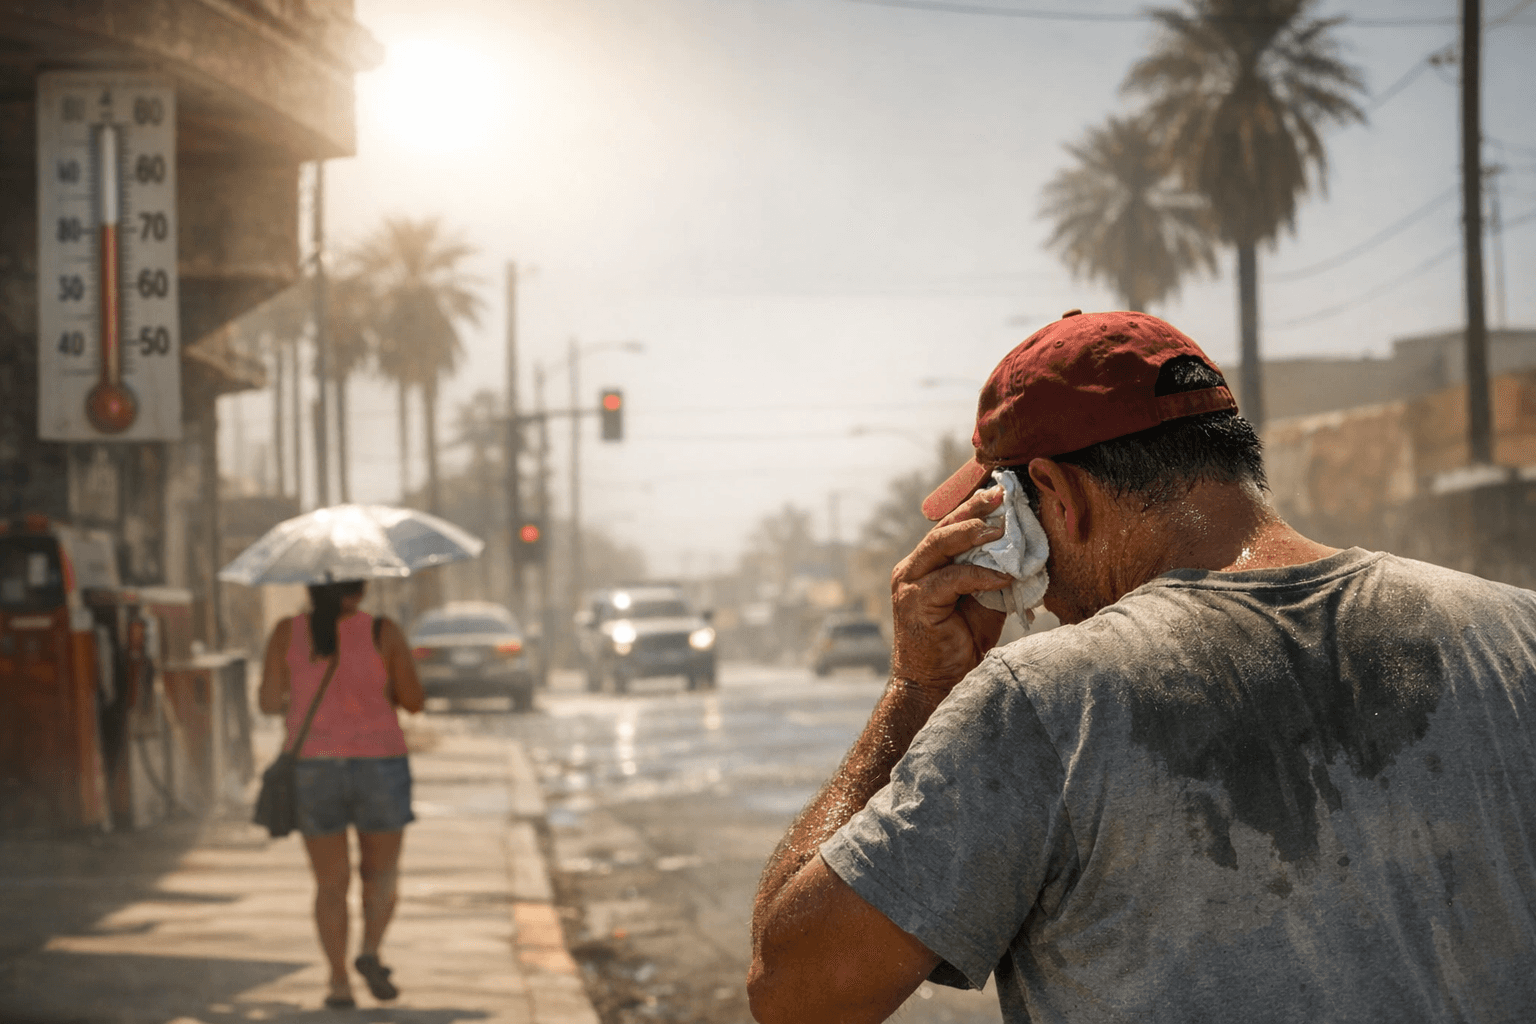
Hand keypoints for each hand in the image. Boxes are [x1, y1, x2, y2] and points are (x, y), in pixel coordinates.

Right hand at [889, 486, 1011, 693]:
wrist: (938, 685)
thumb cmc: (960, 644)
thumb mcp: (982, 602)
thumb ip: (993, 574)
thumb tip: (1024, 550)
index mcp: (925, 565)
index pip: (949, 527)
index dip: (974, 508)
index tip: (1002, 492)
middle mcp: (912, 569)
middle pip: (943, 528)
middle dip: (974, 509)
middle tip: (1002, 495)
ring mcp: (909, 584)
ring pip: (941, 545)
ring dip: (974, 533)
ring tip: (1002, 528)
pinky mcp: (915, 602)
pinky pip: (951, 579)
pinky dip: (980, 574)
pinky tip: (1005, 575)